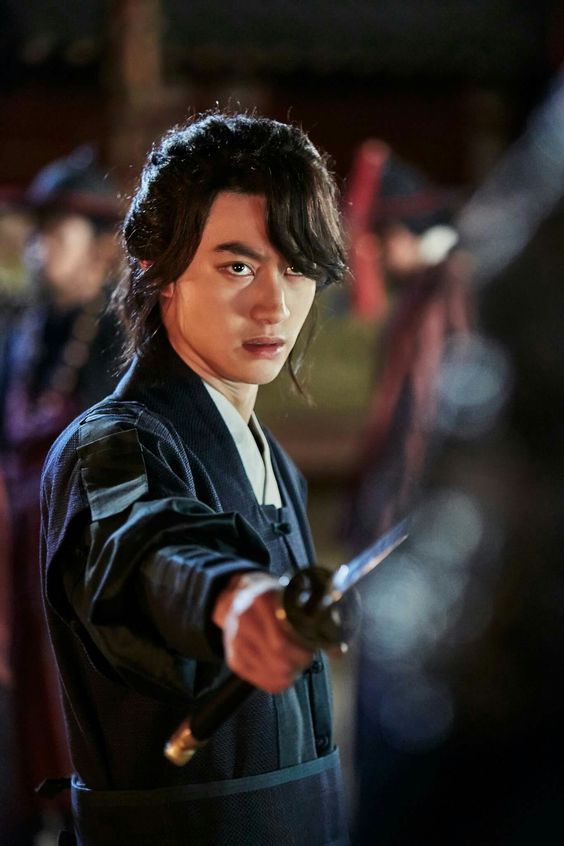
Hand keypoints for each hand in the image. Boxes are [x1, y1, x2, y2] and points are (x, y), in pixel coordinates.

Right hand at [212, 572, 313, 692]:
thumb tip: (339, 651)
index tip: (312, 651)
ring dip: (289, 675)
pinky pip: (258, 680)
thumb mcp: (293, 596)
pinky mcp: (233, 657)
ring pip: (269, 671)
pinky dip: (276, 683)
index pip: (282, 638)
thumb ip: (318, 620)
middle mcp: (244, 619)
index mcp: (262, 600)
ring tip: (296, 666)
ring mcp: (235, 639)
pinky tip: (285, 676)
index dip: (302, 650)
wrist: (239, 595)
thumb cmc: (273, 598)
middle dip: (298, 662)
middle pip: (277, 656)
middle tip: (307, 659)